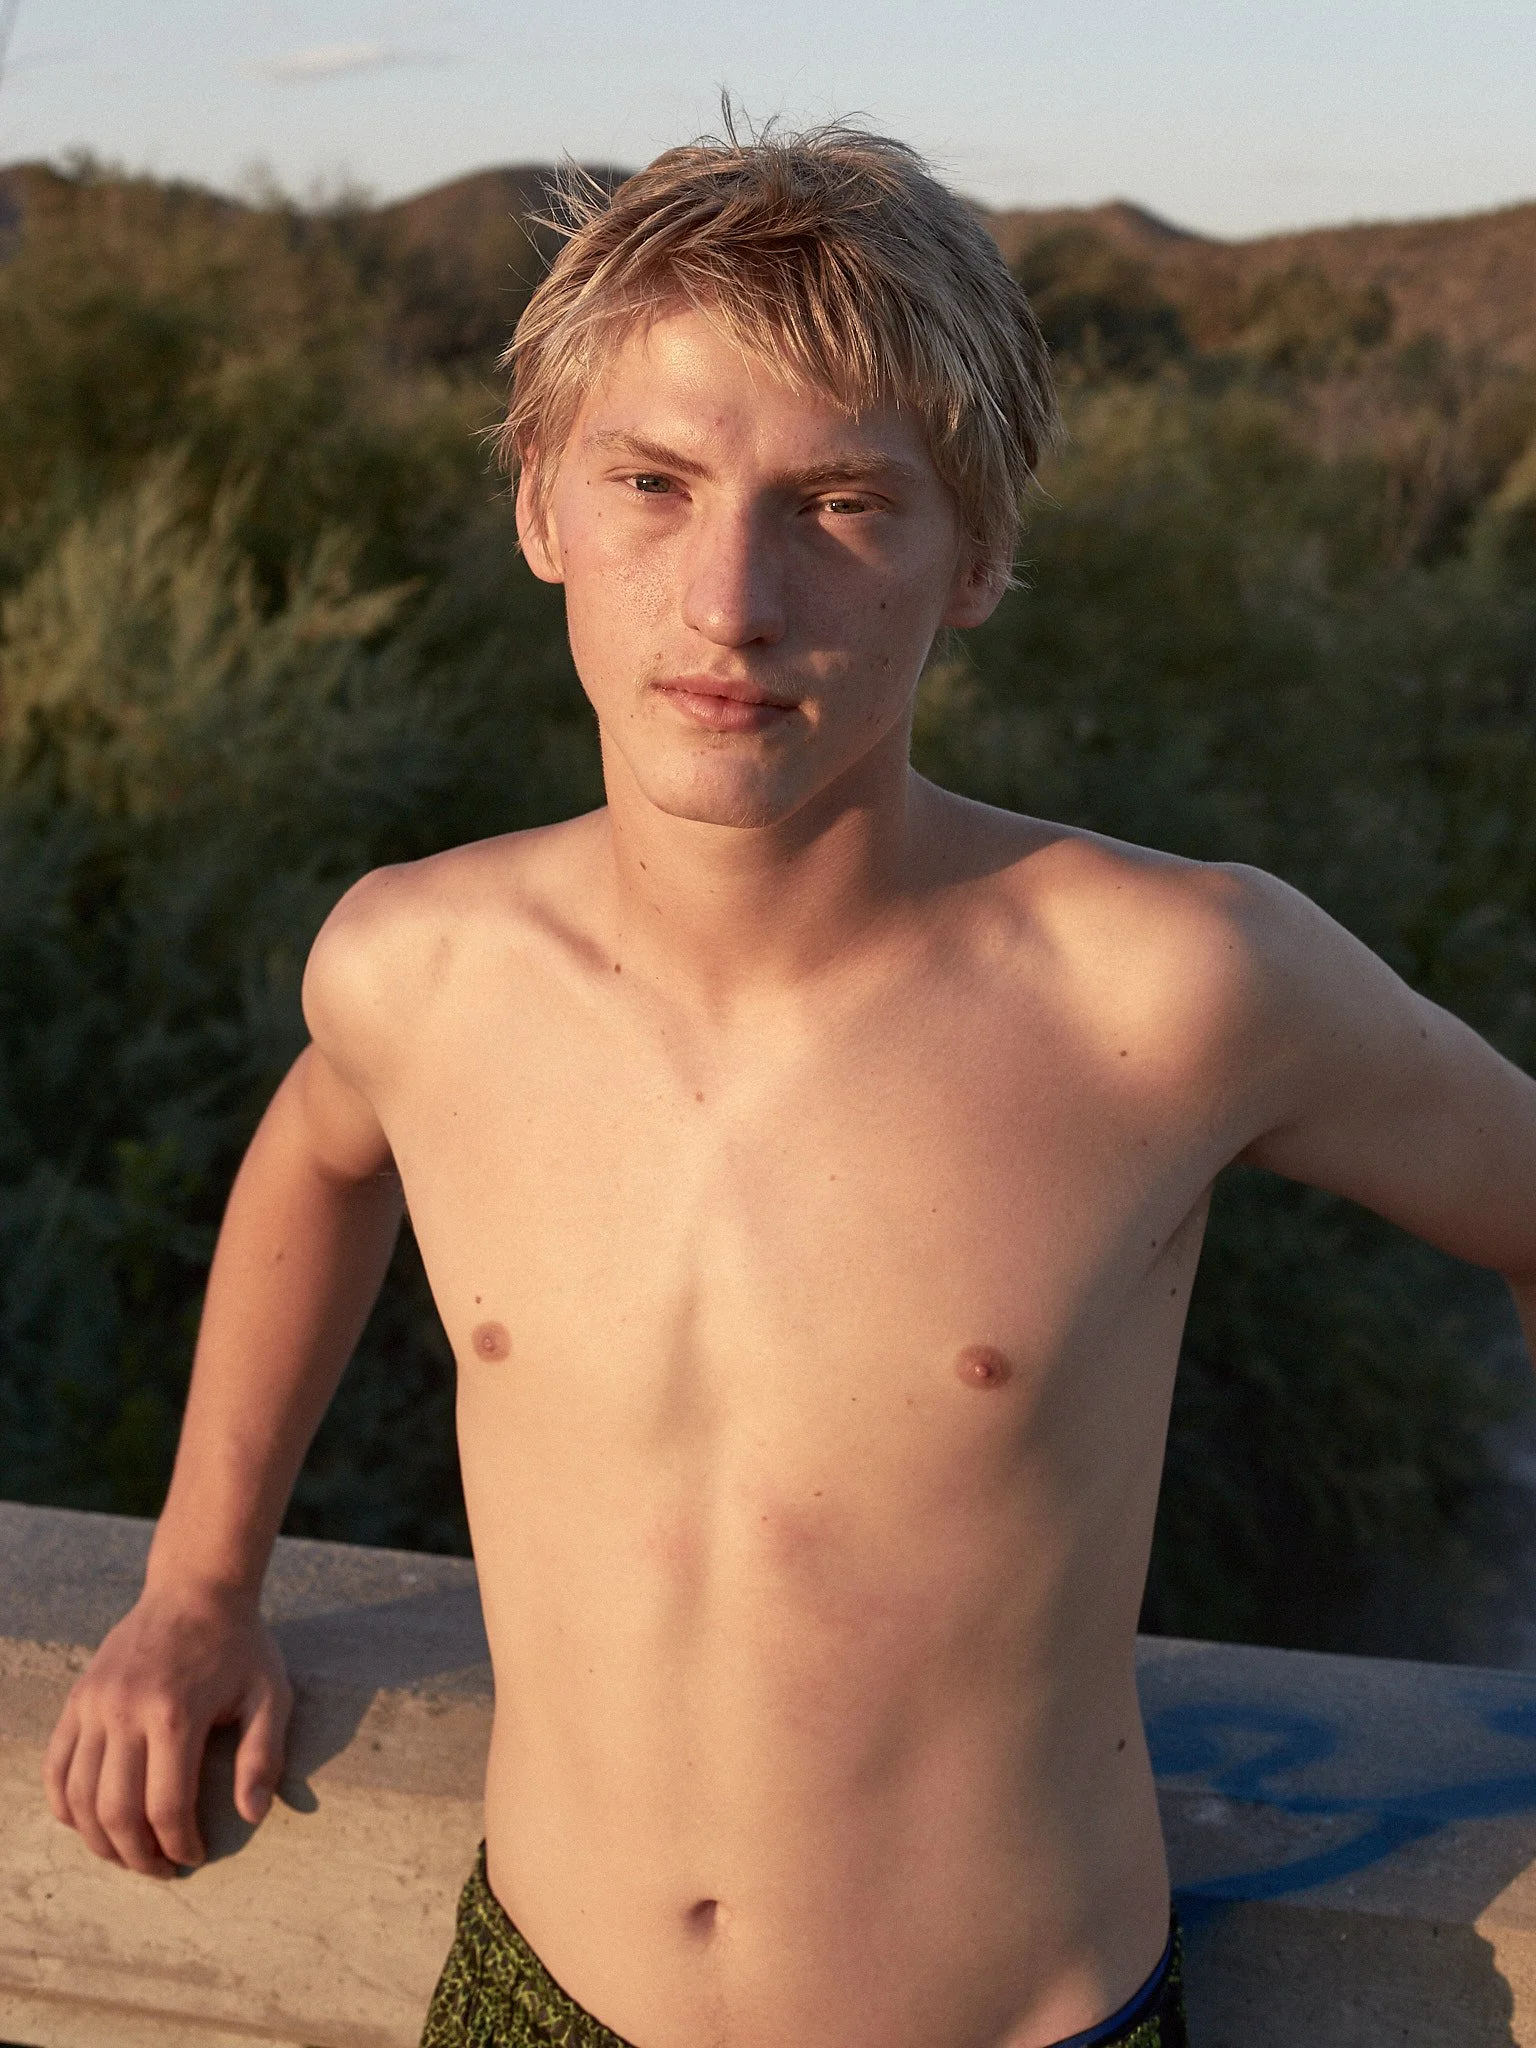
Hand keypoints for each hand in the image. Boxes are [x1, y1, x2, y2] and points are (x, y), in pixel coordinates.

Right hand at [42, 1585, 292, 1878]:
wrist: (196, 1588)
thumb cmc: (239, 1646)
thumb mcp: (270, 1694)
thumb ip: (262, 1755)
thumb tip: (253, 1814)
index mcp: (176, 1714)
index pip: (166, 1807)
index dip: (179, 1845)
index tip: (194, 1858)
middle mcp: (125, 1711)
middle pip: (114, 1812)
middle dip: (137, 1856)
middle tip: (160, 1869)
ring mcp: (94, 1705)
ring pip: (77, 1798)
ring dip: (99, 1841)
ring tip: (128, 1854)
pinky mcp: (77, 1699)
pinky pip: (55, 1767)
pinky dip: (64, 1806)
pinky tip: (88, 1824)